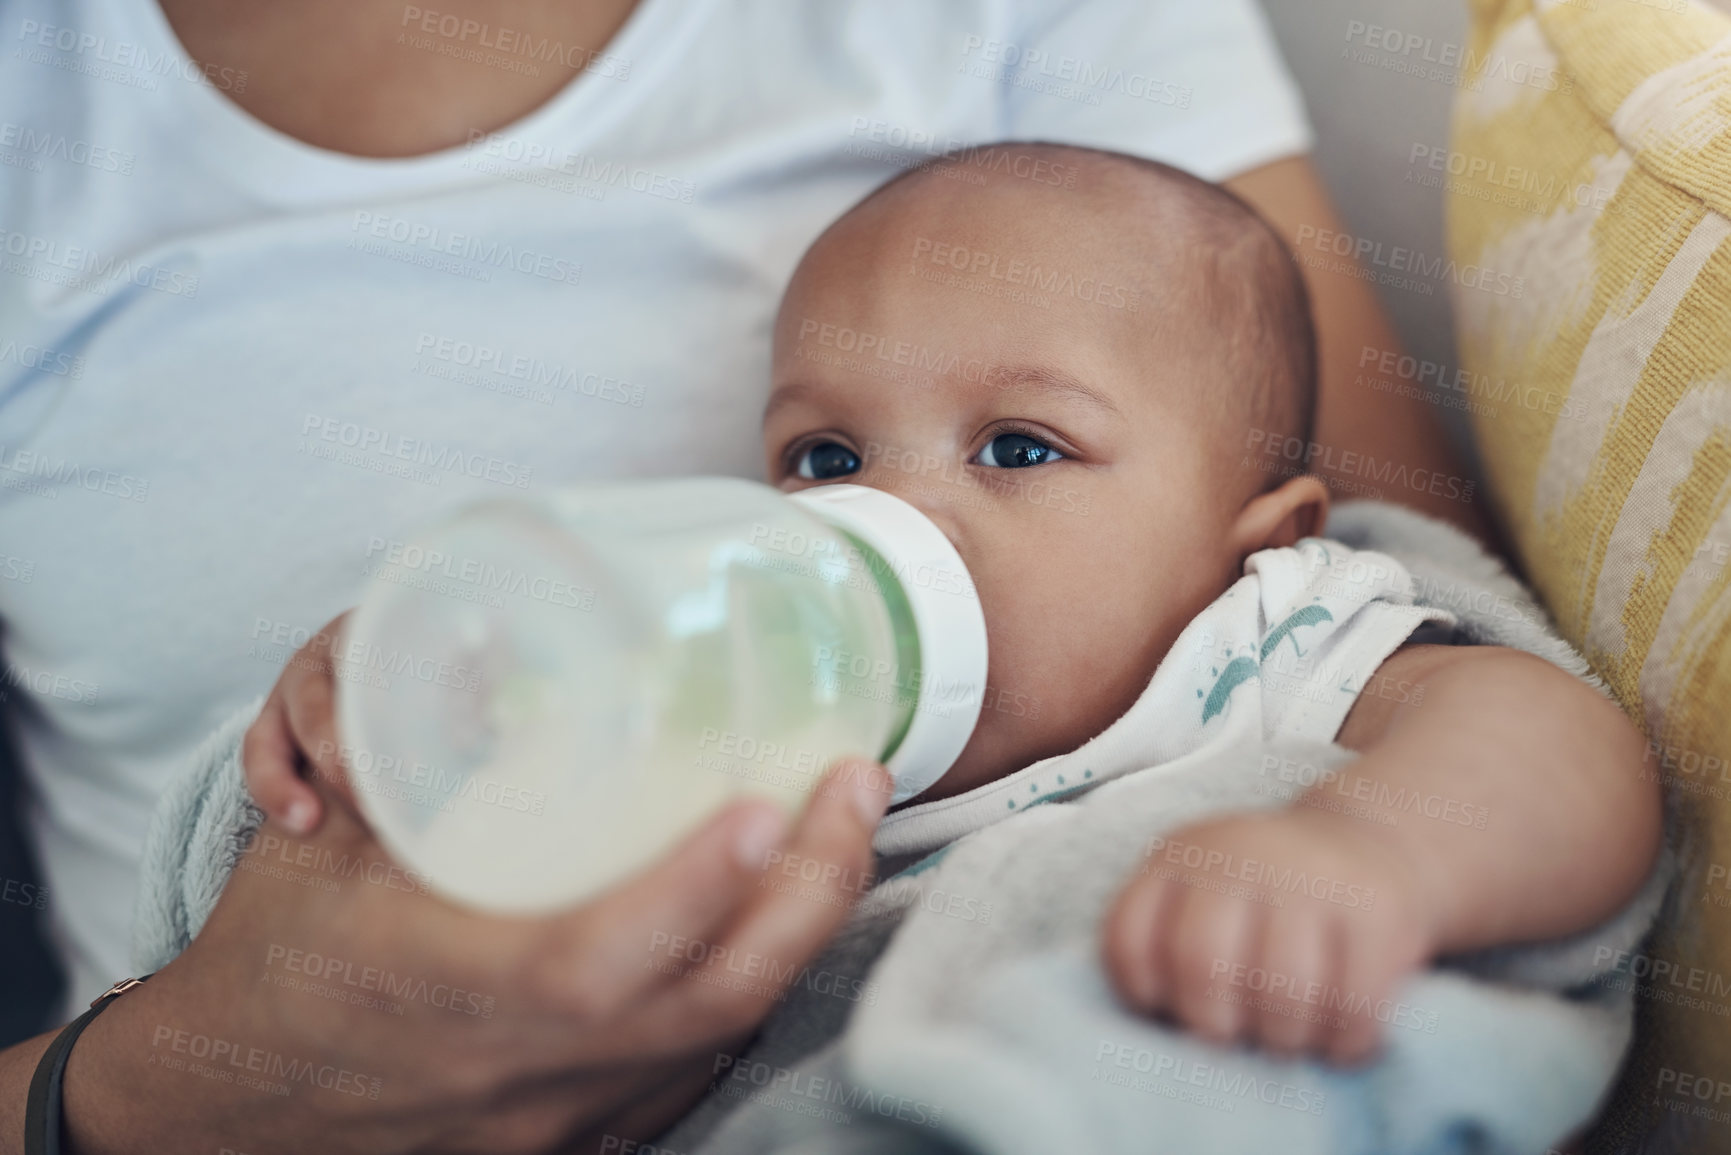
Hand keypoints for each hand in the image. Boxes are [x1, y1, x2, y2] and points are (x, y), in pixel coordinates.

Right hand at [53, 614, 895, 1153]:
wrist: (225, 1107)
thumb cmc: (274, 960)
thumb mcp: (323, 847)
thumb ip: (400, 750)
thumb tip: (484, 649)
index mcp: (447, 992)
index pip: (596, 962)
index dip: (699, 885)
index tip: (776, 799)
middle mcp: (520, 1073)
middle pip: (710, 1005)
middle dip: (811, 894)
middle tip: (856, 786)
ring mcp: (560, 1120)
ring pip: (723, 1041)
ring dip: (802, 935)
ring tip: (844, 835)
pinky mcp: (577, 1138)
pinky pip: (697, 1071)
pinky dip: (754, 991)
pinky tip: (782, 922)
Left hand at [1102, 807, 1438, 1064]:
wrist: (1369, 840)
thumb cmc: (1266, 897)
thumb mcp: (1201, 893)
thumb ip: (1169, 945)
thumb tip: (1164, 1040)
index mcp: (1179, 856)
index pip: (1129, 939)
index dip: (1142, 995)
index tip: (1170, 1011)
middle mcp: (1238, 855)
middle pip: (1202, 962)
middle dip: (1212, 1024)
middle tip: (1233, 1038)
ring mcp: (1310, 877)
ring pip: (1282, 987)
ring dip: (1283, 1039)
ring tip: (1286, 1042)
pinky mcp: (1376, 909)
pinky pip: (1353, 1002)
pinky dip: (1344, 1042)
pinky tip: (1339, 1043)